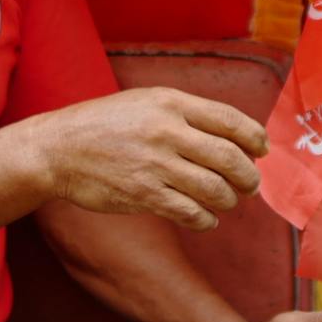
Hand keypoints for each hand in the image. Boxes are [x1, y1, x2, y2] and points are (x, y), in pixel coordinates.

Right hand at [30, 88, 266, 231]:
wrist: (59, 148)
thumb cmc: (105, 123)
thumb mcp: (146, 102)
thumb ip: (186, 114)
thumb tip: (233, 136)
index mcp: (170, 103)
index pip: (229, 119)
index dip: (254, 137)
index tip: (262, 150)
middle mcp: (166, 131)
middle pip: (230, 158)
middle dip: (249, 176)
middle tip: (250, 185)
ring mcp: (155, 165)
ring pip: (215, 189)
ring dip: (230, 200)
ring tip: (228, 201)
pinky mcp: (144, 195)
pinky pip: (191, 213)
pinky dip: (206, 220)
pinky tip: (205, 218)